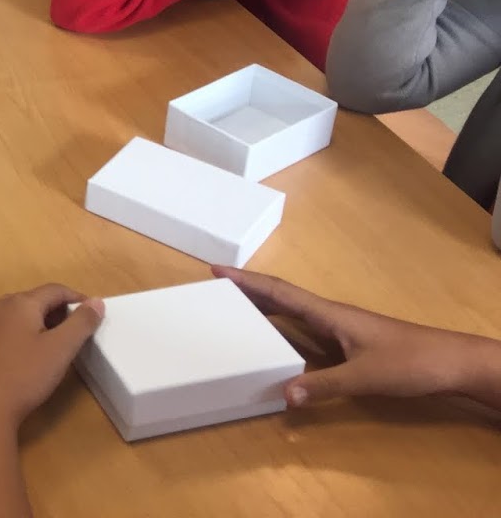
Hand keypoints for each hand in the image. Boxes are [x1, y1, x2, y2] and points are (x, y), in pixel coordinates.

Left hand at [0, 284, 104, 428]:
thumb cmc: (24, 374)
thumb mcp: (60, 349)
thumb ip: (81, 323)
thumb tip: (96, 301)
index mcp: (20, 303)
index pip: (54, 290)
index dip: (77, 298)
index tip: (93, 313)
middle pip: (34, 300)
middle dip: (58, 311)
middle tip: (75, 332)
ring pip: (18, 314)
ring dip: (39, 322)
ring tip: (54, 344)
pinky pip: (4, 329)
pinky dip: (21, 334)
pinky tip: (26, 355)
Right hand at [214, 266, 500, 407]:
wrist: (451, 362)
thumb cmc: (409, 362)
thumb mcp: (365, 377)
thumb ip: (324, 385)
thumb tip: (284, 395)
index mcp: (328, 313)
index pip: (280, 292)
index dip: (247, 281)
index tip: (216, 271)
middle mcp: (329, 315)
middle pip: (281, 297)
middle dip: (248, 291)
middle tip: (214, 290)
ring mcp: (339, 329)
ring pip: (292, 313)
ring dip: (264, 308)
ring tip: (234, 311)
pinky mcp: (347, 343)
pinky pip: (304, 329)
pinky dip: (283, 328)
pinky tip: (276, 342)